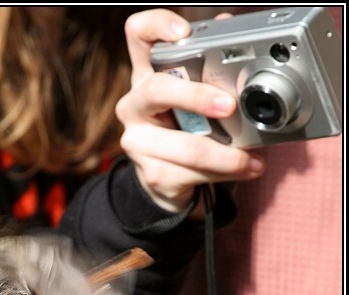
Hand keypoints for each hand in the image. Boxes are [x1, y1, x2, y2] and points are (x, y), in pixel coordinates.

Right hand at [116, 8, 264, 213]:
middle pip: (155, 89)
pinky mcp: (152, 173)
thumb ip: (210, 62)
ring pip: (184, 146)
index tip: (184, 32)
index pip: (137, 35)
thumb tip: (231, 25)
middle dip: (196, 97)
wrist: (166, 178)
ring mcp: (138, 141)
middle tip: (228, 105)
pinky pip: (194, 173)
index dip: (156, 26)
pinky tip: (245, 167)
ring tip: (250, 156)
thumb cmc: (185, 127)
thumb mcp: (195, 94)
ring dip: (225, 153)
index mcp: (146, 76)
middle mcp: (134, 105)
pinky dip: (226, 171)